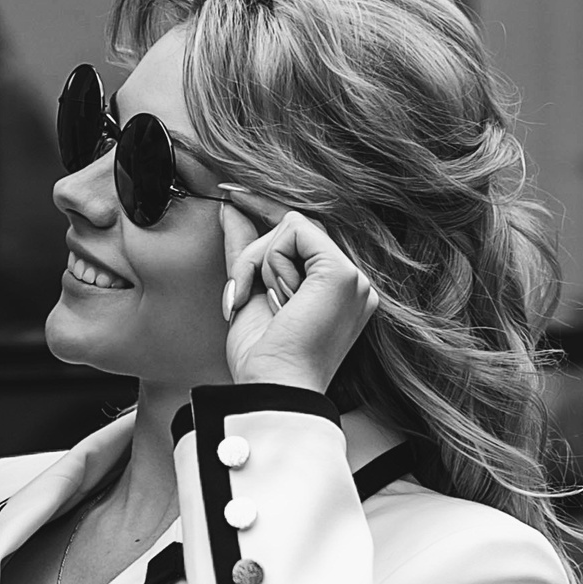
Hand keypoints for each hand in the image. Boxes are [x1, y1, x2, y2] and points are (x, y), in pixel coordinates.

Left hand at [218, 191, 377, 396]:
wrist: (271, 388)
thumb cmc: (261, 358)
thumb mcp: (249, 294)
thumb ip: (245, 250)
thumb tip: (231, 208)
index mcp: (337, 293)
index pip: (303, 236)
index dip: (265, 211)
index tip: (228, 194)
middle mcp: (354, 284)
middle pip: (295, 229)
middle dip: (255, 254)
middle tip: (238, 293)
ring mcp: (354, 278)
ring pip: (291, 227)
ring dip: (260, 263)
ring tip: (263, 305)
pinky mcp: (341, 273)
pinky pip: (293, 229)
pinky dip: (269, 260)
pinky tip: (274, 297)